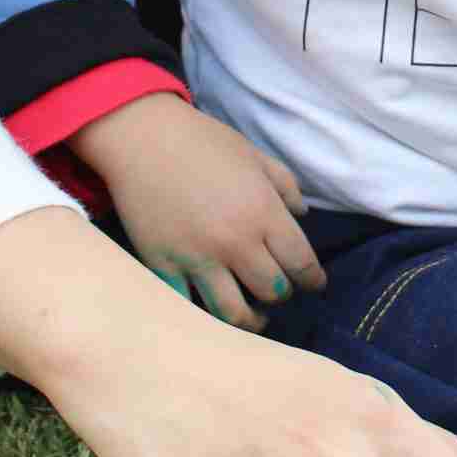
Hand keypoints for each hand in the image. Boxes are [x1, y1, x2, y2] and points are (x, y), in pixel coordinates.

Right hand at [75, 92, 325, 328]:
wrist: (142, 138)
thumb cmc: (202, 141)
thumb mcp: (254, 155)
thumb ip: (285, 186)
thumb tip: (304, 214)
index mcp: (262, 212)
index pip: (301, 263)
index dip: (313, 279)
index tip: (314, 283)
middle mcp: (234, 242)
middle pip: (273, 291)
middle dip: (283, 293)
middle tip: (280, 289)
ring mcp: (197, 259)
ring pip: (235, 314)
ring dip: (250, 319)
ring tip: (254, 316)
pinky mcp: (163, 267)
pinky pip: (189, 307)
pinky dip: (204, 315)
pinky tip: (212, 307)